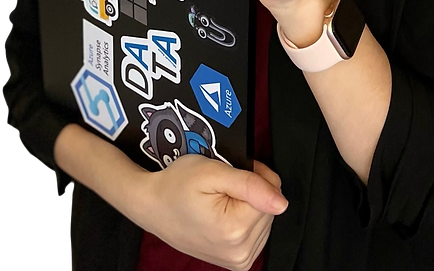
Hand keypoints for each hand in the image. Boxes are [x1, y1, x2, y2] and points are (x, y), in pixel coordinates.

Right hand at [139, 155, 286, 270]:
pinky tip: (224, 212)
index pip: (271, 193)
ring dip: (248, 204)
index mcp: (234, 231)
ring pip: (265, 219)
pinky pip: (257, 231)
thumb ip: (250, 185)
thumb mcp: (213, 172)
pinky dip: (245, 217)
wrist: (152, 206)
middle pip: (269, 208)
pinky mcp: (236, 261)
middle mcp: (239, 253)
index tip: (232, 172)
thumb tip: (281, 203)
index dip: (255, 175)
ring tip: (220, 199)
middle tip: (223, 185)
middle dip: (251, 190)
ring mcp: (238, 261)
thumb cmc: (177, 186)